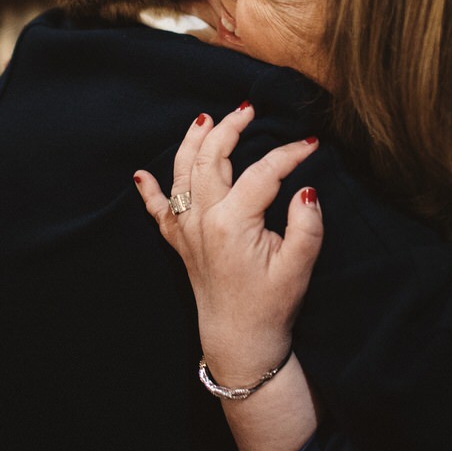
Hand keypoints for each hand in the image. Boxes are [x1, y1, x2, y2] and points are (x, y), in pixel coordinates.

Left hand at [135, 104, 321, 384]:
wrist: (239, 341)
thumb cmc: (271, 305)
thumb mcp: (299, 265)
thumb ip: (306, 224)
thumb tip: (305, 188)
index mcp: (232, 222)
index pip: (264, 172)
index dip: (289, 154)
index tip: (310, 144)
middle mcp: (202, 220)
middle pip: (211, 159)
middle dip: (229, 128)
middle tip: (247, 109)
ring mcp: (187, 231)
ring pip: (182, 174)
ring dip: (191, 143)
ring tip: (204, 119)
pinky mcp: (180, 244)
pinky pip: (159, 212)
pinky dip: (149, 192)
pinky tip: (140, 175)